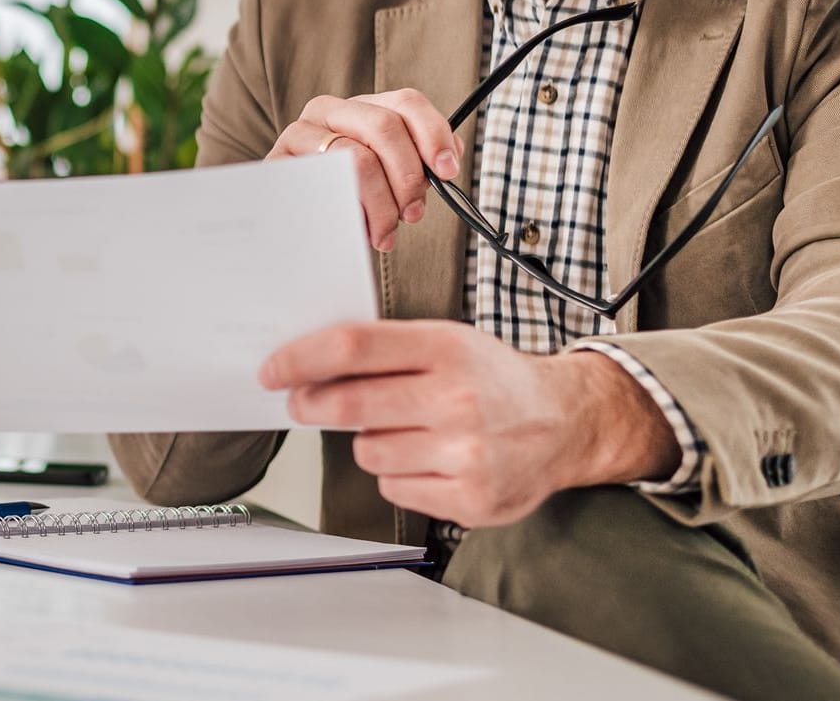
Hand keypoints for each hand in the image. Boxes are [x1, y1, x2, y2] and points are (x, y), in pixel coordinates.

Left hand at [258, 320, 679, 526]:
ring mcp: (465, 452)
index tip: (272, 370)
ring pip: (367, 451)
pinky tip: (429, 459)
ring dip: (368, 441)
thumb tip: (308, 361)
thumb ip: (384, 349)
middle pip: (347, 404)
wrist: (567, 422)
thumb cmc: (495, 379)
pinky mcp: (470, 497)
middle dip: (309, 404)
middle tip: (302, 403)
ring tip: (405, 430)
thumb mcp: (447, 341)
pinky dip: (399, 474)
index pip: (352, 347)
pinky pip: (394, 487)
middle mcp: (456, 399)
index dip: (299, 358)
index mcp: (446, 348)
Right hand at [266, 90, 462, 251]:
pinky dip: (350, 208)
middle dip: (408, 176)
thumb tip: (447, 159)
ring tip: (383, 231)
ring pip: (359, 158)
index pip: (407, 102)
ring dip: (381, 204)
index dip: (434, 134)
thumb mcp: (385, 177)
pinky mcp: (280, 161)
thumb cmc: (344, 199)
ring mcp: (300, 132)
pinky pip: (327, 183)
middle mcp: (329, 109)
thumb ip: (415, 161)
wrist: (293, 226)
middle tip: (412, 213)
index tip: (447, 171)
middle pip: (386, 126)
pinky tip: (355, 226)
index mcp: (361, 107)